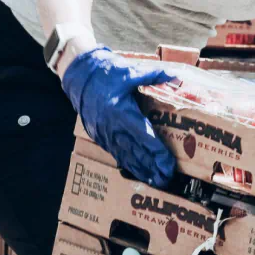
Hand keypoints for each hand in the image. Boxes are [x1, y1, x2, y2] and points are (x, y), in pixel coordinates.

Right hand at [61, 47, 175, 187]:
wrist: (78, 76)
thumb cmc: (106, 73)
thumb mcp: (131, 71)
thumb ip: (154, 76)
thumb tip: (176, 77)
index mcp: (122, 112)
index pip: (145, 137)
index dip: (158, 153)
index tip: (169, 165)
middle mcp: (113, 127)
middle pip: (137, 153)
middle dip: (153, 168)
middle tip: (168, 180)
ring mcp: (105, 134)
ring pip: (126, 157)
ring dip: (142, 171)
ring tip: (156, 182)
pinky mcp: (100, 136)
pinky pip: (116, 154)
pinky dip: (129, 165)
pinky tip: (139, 173)